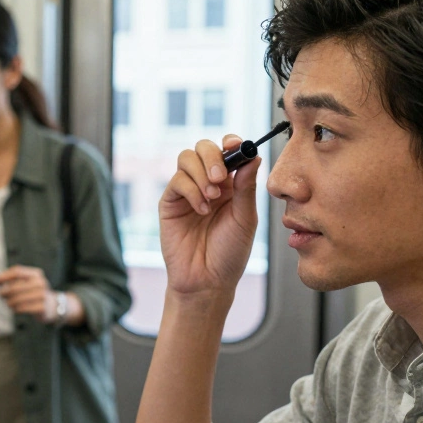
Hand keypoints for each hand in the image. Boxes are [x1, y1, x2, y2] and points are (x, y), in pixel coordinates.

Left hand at [0, 265, 56, 320]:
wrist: (53, 306)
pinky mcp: (41, 307)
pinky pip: (21, 308)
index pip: (17, 271)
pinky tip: (16, 308)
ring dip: (9, 302)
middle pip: (15, 286)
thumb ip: (12, 280)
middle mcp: (40, 283)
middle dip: (4, 291)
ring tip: (9, 303)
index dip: (4, 276)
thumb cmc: (33, 293)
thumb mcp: (26, 283)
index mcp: (36, 274)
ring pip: (16, 299)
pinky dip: (15, 309)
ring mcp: (42, 295)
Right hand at [159, 135, 260, 295]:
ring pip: (186, 159)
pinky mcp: (170, 202)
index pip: (227, 151)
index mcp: (231, 184)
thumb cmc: (230, 253)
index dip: (230, 143)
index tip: (236, 146)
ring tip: (212, 197)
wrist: (207, 280)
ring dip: (201, 173)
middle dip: (212, 156)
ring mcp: (187, 191)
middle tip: (221, 177)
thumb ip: (246, 187)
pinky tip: (201, 210)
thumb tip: (253, 156)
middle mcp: (208, 183)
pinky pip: (177, 181)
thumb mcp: (245, 218)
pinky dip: (191, 190)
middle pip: (203, 148)